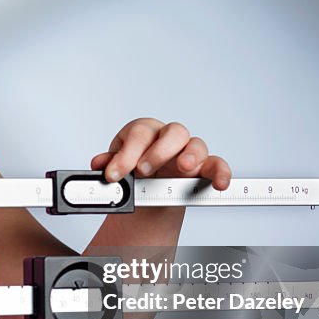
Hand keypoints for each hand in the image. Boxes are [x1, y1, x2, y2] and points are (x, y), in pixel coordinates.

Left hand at [90, 118, 231, 188]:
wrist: (148, 186)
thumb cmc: (134, 169)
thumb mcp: (118, 167)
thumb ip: (109, 164)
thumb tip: (98, 164)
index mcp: (145, 132)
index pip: (139, 133)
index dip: (126, 154)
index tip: (114, 174)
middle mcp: (169, 138)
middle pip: (173, 132)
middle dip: (159, 151)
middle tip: (143, 170)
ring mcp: (189, 151)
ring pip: (197, 144)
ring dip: (190, 156)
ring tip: (182, 168)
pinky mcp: (204, 167)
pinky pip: (217, 165)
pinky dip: (220, 173)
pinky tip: (219, 184)